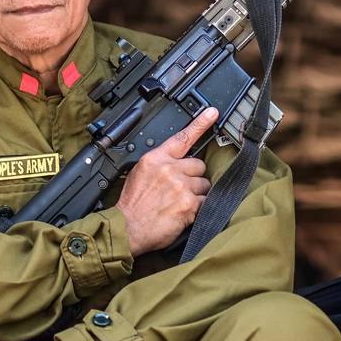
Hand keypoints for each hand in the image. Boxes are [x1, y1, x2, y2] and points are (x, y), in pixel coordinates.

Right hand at [115, 107, 216, 256]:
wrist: (127, 228)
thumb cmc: (132, 205)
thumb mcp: (139, 174)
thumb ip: (159, 165)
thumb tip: (175, 163)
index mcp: (155, 159)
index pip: (182, 137)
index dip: (200, 124)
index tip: (212, 113)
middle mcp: (170, 170)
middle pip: (199, 165)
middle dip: (194, 177)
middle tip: (180, 189)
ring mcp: (181, 186)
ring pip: (204, 185)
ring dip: (197, 194)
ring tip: (179, 203)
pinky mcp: (189, 204)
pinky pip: (205, 202)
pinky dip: (198, 209)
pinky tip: (183, 213)